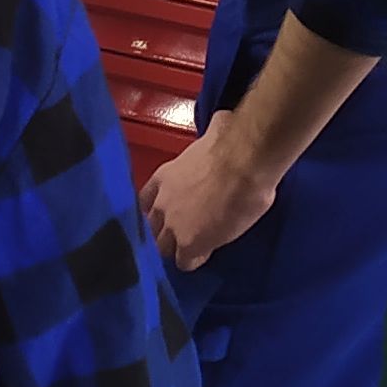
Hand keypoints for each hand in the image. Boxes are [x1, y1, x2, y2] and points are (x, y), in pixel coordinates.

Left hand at [144, 114, 281, 272]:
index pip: (144, 203)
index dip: (158, 212)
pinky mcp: (189, 244)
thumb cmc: (231, 143)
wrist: (242, 161)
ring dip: (174, 250)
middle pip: (150, 229)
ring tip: (189, 251)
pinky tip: (202, 258)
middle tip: (181, 234)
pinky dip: (193, 261)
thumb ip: (208, 140)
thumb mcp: (212, 138)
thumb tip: (220, 123)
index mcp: (162, 178)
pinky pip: (184, 262)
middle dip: (162, 233)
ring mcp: (171, 225)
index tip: (170, 214)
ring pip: (162, 249)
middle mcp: (160, 203)